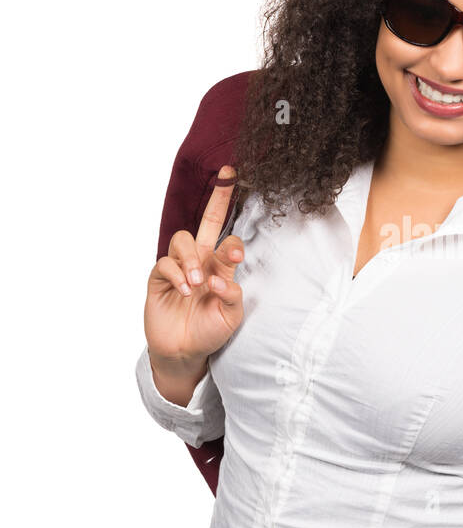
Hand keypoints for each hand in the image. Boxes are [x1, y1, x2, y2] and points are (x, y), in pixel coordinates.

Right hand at [143, 165, 245, 364]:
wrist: (185, 352)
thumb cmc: (210, 331)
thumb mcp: (231, 316)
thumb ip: (232, 295)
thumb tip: (221, 278)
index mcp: (221, 267)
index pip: (230, 241)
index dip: (234, 242)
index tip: (237, 255)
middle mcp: (201, 261)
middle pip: (208, 222)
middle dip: (218, 198)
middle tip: (227, 175)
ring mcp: (179, 267)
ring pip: (182, 239)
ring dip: (190, 259)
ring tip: (197, 284)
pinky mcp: (159, 278)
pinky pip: (164, 264)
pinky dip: (176, 275)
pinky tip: (184, 291)